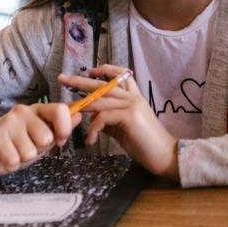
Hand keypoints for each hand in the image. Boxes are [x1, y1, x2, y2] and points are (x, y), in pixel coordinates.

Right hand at [0, 103, 81, 175]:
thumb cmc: (19, 145)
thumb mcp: (44, 139)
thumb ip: (61, 128)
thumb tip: (80, 115)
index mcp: (39, 109)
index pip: (61, 110)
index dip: (64, 129)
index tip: (59, 141)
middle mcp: (23, 111)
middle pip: (46, 137)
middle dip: (39, 150)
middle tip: (28, 148)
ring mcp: (8, 121)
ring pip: (30, 151)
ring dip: (23, 159)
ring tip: (15, 152)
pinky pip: (13, 159)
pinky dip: (11, 165)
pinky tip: (5, 158)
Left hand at [58, 65, 178, 180]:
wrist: (165, 156)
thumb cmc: (145, 144)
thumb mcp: (123, 129)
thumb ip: (109, 120)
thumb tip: (92, 118)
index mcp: (134, 98)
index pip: (120, 74)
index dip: (104, 70)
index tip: (88, 71)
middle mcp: (133, 98)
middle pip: (103, 84)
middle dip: (80, 81)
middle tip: (62, 78)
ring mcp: (132, 105)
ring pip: (100, 100)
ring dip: (82, 107)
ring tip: (68, 116)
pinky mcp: (130, 116)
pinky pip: (103, 117)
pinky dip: (93, 128)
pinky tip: (90, 140)